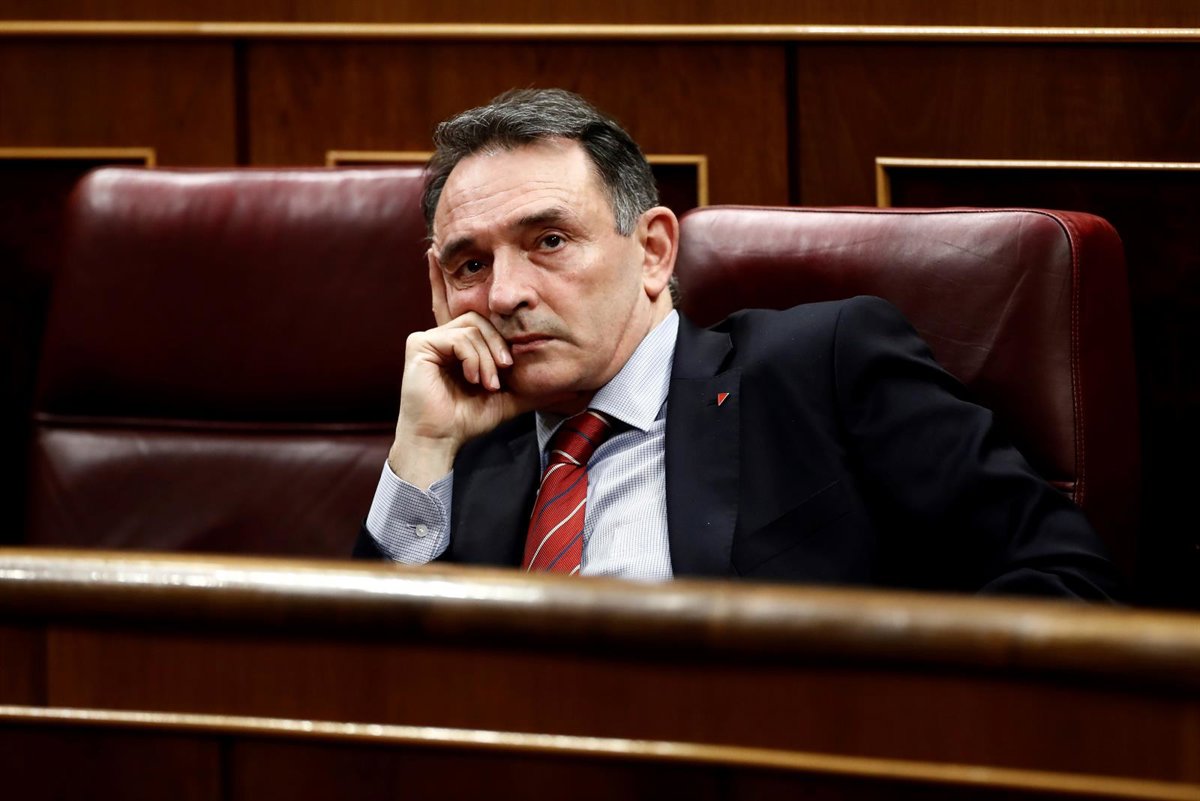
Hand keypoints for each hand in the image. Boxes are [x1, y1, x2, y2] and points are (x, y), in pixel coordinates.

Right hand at [386, 259, 546, 487]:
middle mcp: (442, 335)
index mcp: (459, 342)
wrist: (444, 440)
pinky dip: (473, 358)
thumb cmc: (471, 418)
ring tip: (489, 383)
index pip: (463, 306)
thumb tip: (575, 387)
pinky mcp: (420, 344)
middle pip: (482, 318)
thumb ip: (534, 384)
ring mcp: (428, 338)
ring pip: (474, 326)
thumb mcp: (511, 395)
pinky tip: (475, 379)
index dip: (450, 278)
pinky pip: (459, 336)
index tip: (440, 250)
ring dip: (488, 357)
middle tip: (503, 372)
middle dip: (498, 345)